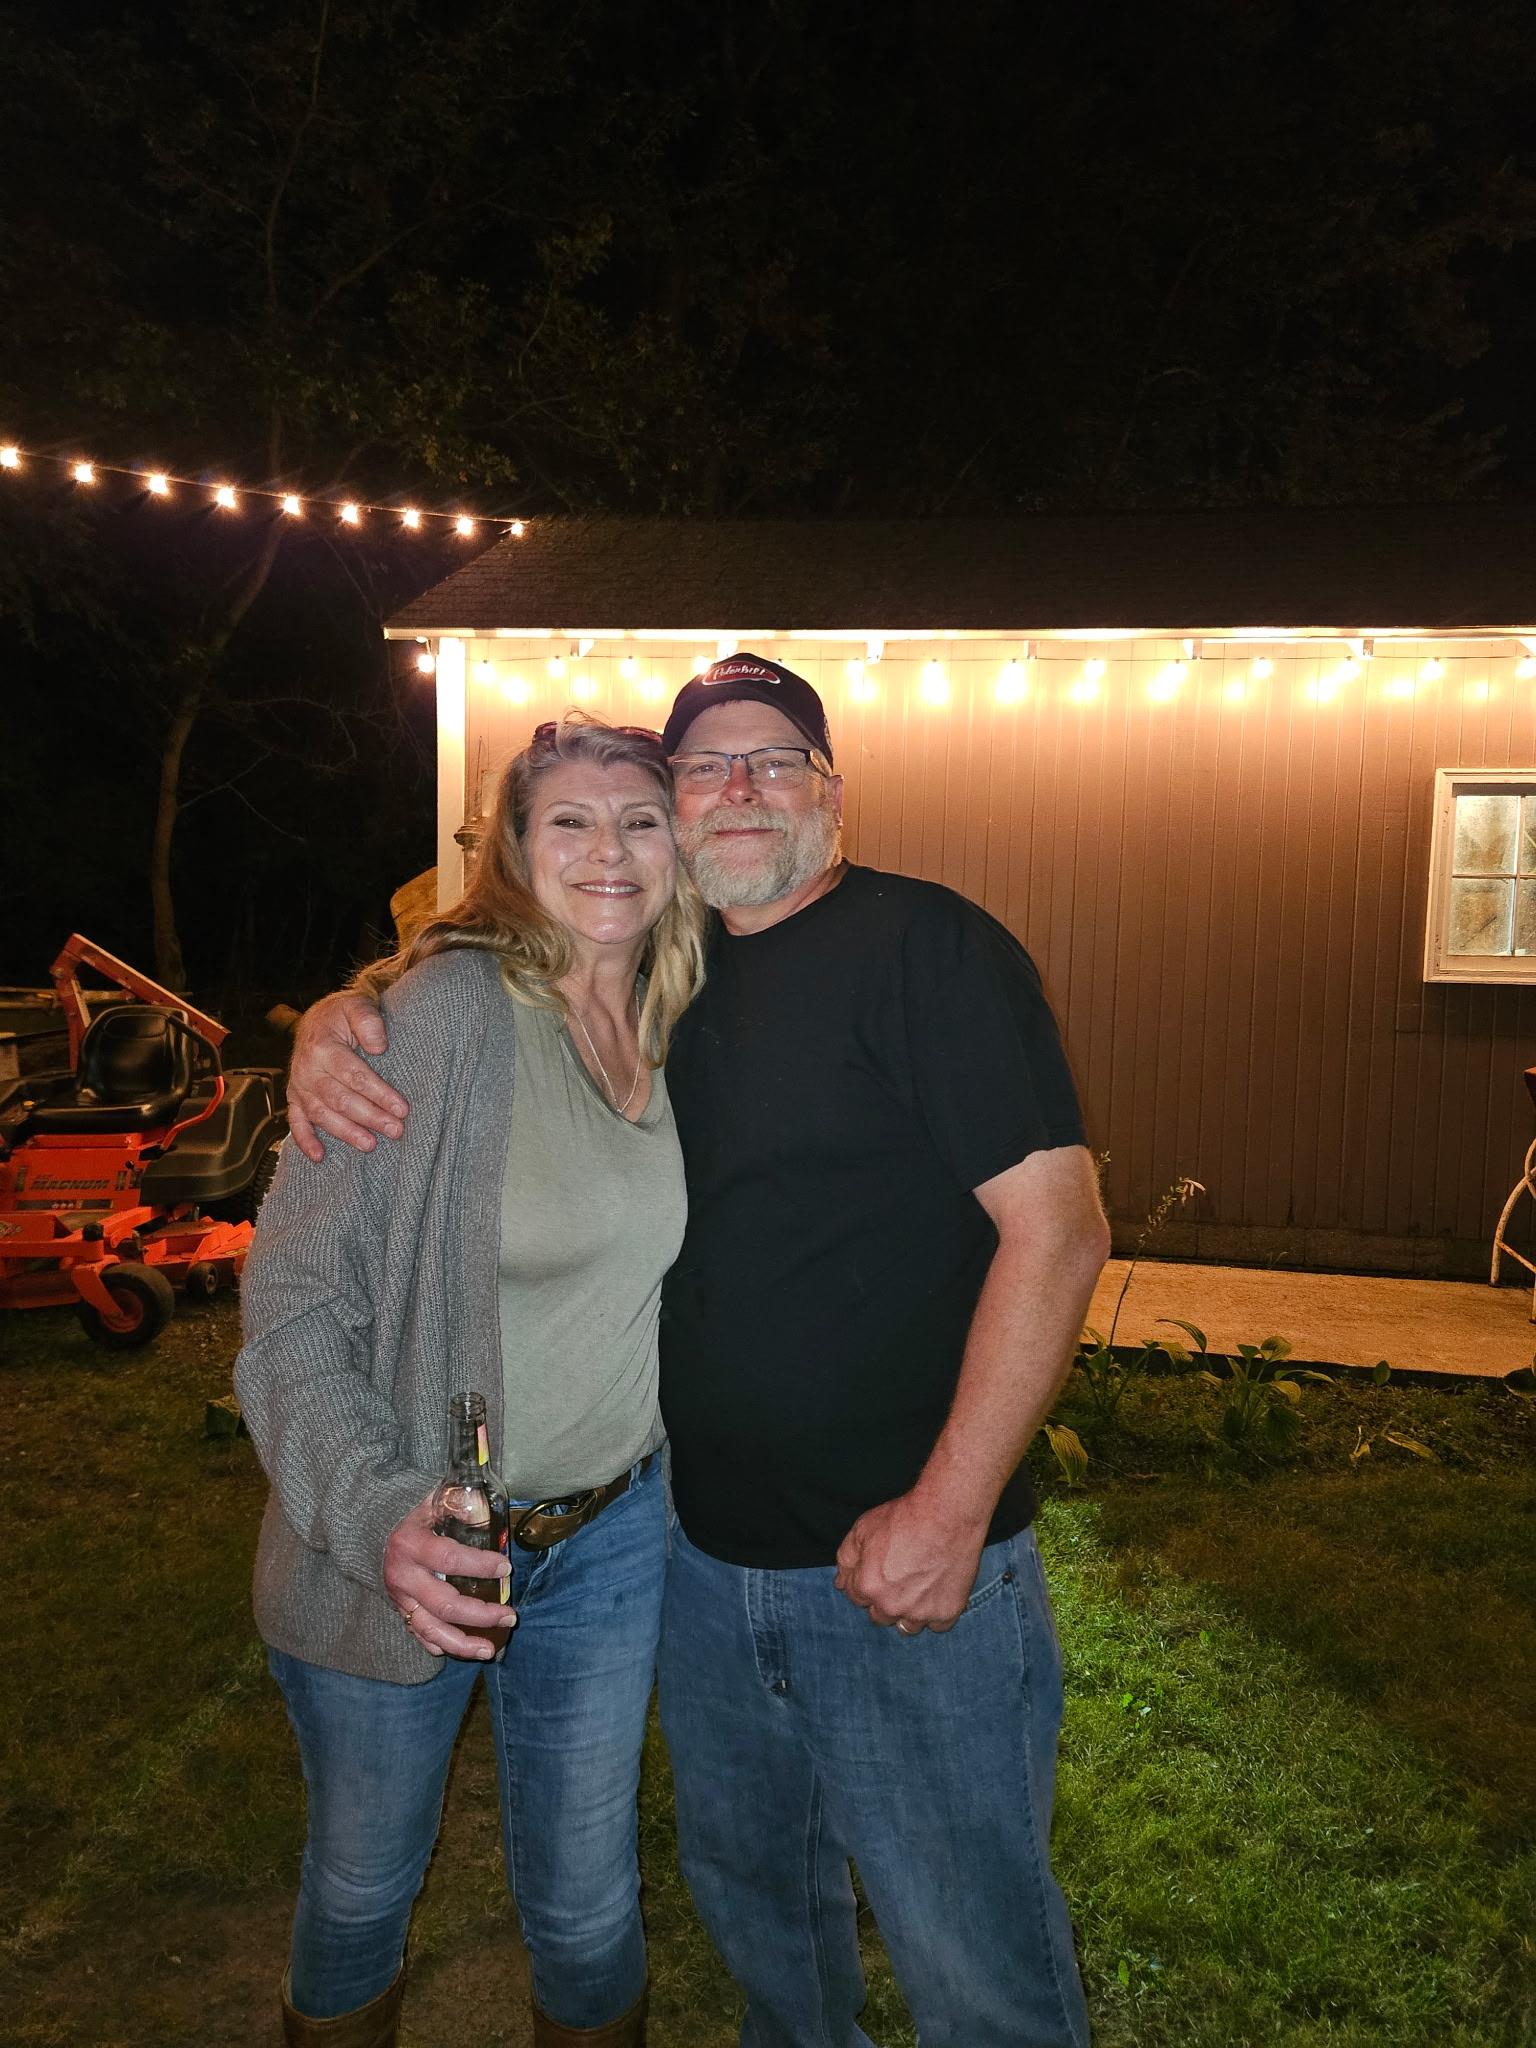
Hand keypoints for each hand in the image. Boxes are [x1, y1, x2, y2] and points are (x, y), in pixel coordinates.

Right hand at [287, 992, 407, 1161]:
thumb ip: (368, 1021)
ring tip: (371, 1145)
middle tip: (396, 1130)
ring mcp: (299, 1085)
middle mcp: (307, 1069)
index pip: (354, 1075)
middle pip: (339, 1099)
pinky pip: (296, 1122)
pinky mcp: (295, 1097)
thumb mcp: (358, 1006)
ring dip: (346, 1132)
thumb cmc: (344, 1015)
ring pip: (321, 1114)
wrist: (320, 1018)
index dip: (379, 1093)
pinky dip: (305, 1141)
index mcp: (322, 1047)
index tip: (402, 1108)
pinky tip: (320, 1157)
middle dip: (370, 1116)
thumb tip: (378, 1046)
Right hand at [383, 1494, 515, 1660]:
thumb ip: (458, 1504)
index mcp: (412, 1545)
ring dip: (462, 1644)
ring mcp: (400, 1599)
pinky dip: (440, 1646)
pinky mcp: (400, 1611)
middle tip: (510, 1616)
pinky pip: (419, 1635)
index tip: (506, 1568)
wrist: (372, 1530)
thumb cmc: (410, 1514)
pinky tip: (463, 1650)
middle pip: (444, 1605)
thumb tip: (484, 1512)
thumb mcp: (431, 1500)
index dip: (479, 1565)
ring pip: (430, 1630)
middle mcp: (404, 1577)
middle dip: (480, 1614)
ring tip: (490, 1650)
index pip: (449, 1560)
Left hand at [833, 1492, 987, 1634]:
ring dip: (908, 1612)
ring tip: (918, 1587)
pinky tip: (937, 1591)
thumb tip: (841, 1583)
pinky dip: (936, 1613)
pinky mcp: (947, 1612)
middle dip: (884, 1601)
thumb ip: (846, 1559)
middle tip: (899, 1579)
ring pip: (907, 1626)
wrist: (947, 1514)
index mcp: (868, 1587)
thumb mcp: (863, 1528)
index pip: (857, 1599)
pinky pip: (937, 1625)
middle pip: (880, 1616)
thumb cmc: (904, 1517)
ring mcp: (920, 1612)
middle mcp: (891, 1606)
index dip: (865, 1583)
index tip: (879, 1572)